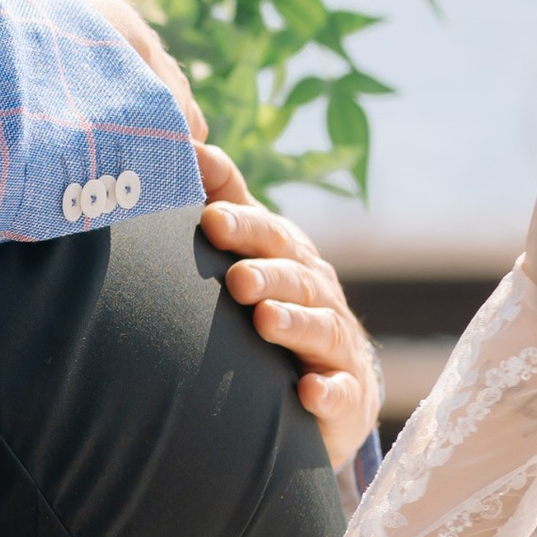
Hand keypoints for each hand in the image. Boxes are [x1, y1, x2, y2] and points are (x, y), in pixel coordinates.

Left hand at [194, 147, 381, 465]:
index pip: (269, 234)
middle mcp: (319, 294)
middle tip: (236, 278)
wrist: (329, 384)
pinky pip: (339, 393)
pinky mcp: (346, 394)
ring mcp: (335, 346)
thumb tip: (191, 142)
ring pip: (319, 329)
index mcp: (291, 257)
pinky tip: (307, 392)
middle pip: (296, 278)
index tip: (211, 220)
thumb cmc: (275, 302)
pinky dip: (326, 392)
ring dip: (293, 324)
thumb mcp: (253, 250)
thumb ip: (226, 200)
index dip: (244, 225)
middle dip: (268, 274)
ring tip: (265, 321)